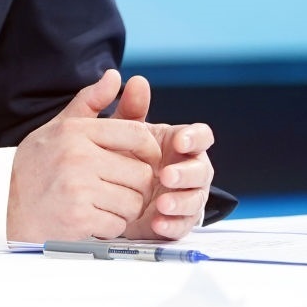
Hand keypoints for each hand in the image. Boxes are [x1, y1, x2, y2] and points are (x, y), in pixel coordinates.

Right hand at [7, 69, 161, 242]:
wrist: (4, 201)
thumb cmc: (37, 163)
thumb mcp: (61, 126)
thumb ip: (90, 100)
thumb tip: (114, 75)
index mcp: (77, 131)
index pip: (137, 134)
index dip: (150, 150)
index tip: (145, 161)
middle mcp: (79, 157)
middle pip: (141, 174)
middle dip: (138, 186)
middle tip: (122, 188)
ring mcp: (78, 188)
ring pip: (133, 203)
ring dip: (124, 208)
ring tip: (104, 202)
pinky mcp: (78, 218)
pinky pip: (117, 225)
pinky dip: (109, 226)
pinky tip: (93, 218)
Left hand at [114, 76, 214, 240]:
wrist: (104, 189)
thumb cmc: (120, 154)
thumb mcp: (121, 130)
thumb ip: (130, 107)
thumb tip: (137, 81)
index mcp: (180, 143)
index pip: (201, 136)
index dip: (195, 138)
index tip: (179, 141)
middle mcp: (188, 168)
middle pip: (202, 169)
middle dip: (187, 173)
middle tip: (166, 175)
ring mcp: (185, 196)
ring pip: (196, 200)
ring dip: (181, 201)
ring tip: (161, 203)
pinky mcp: (176, 220)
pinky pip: (182, 226)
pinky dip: (173, 225)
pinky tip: (158, 223)